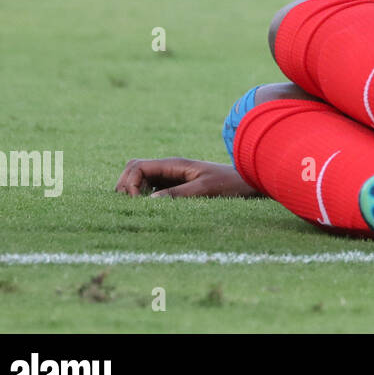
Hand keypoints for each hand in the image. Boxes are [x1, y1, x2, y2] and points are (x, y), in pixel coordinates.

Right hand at [114, 157, 260, 197]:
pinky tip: (148, 210)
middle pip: (133, 169)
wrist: (248, 181)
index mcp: (174, 164)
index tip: (134, 202)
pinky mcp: (176, 186)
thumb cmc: (230, 184)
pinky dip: (144, 197)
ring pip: (140, 179)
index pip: (137, 166)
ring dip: (133, 192)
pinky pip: (151, 188)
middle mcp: (169, 168)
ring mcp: (171, 176)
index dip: (128, 183)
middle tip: (130, 207)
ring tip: (137, 210)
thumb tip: (150, 201)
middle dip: (125, 186)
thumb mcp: (204, 190)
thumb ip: (178, 194)